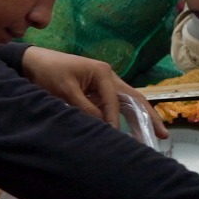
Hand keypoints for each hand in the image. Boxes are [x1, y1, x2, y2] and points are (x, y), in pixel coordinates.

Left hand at [19, 48, 166, 138]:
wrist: (35, 63)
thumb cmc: (49, 72)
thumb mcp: (65, 90)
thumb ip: (84, 107)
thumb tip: (102, 124)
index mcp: (103, 73)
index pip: (114, 100)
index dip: (114, 119)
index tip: (114, 135)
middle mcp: (109, 77)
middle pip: (134, 99)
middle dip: (149, 117)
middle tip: (163, 134)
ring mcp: (105, 84)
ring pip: (128, 103)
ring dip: (141, 118)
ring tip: (154, 135)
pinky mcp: (98, 91)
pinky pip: (116, 105)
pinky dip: (124, 117)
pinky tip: (133, 130)